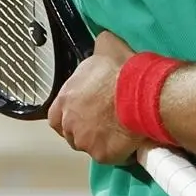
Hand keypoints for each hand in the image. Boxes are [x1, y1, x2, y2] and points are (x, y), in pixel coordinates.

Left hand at [48, 30, 144, 164]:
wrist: (141, 94)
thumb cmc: (122, 70)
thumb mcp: (106, 47)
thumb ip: (98, 48)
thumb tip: (101, 40)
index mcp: (65, 99)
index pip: (55, 117)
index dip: (68, 116)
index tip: (82, 114)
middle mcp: (69, 123)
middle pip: (72, 133)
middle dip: (86, 130)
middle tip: (106, 122)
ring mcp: (85, 142)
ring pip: (90, 146)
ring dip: (101, 141)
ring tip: (120, 132)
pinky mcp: (102, 155)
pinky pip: (110, 156)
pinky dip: (119, 152)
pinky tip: (131, 143)